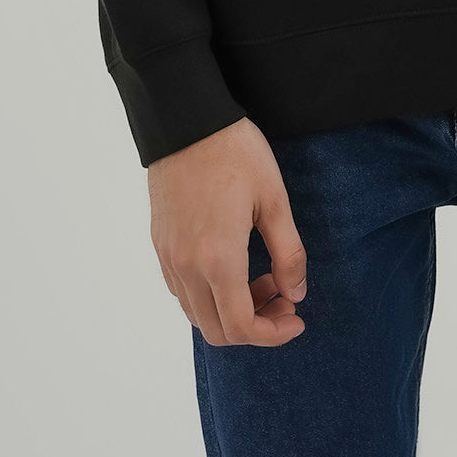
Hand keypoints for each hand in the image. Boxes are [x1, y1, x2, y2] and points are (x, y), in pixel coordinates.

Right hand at [148, 116, 307, 346]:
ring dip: (231, 311)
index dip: (272, 335)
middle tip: (284, 297)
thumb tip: (296, 293)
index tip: (296, 318)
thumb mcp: (274, 199)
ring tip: (263, 277)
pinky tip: (233, 266)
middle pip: (217, 330)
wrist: (186, 120)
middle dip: (256, 326)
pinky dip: (209, 296)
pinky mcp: (160, 244)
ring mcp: (168, 257)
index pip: (241, 327)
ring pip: (197, 314)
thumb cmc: (235, 153)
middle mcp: (186, 266)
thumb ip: (288, 253)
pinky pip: (182, 291)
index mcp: (217, 258)